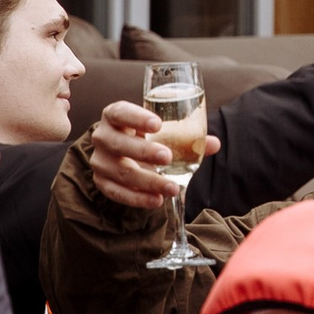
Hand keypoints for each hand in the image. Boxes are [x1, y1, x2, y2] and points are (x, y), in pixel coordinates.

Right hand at [88, 103, 216, 209]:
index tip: (158, 124)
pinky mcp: (102, 182)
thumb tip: (213, 143)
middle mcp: (103, 136)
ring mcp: (100, 161)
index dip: (137, 117)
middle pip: (118, 143)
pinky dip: (138, 198)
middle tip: (168, 157)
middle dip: (144, 152)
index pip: (121, 112)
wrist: (125, 155)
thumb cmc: (148, 138)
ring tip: (171, 188)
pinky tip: (157, 201)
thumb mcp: (163, 132)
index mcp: (116, 115)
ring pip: (121, 172)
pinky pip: (117, 193)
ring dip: (148, 181)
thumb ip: (188, 136)